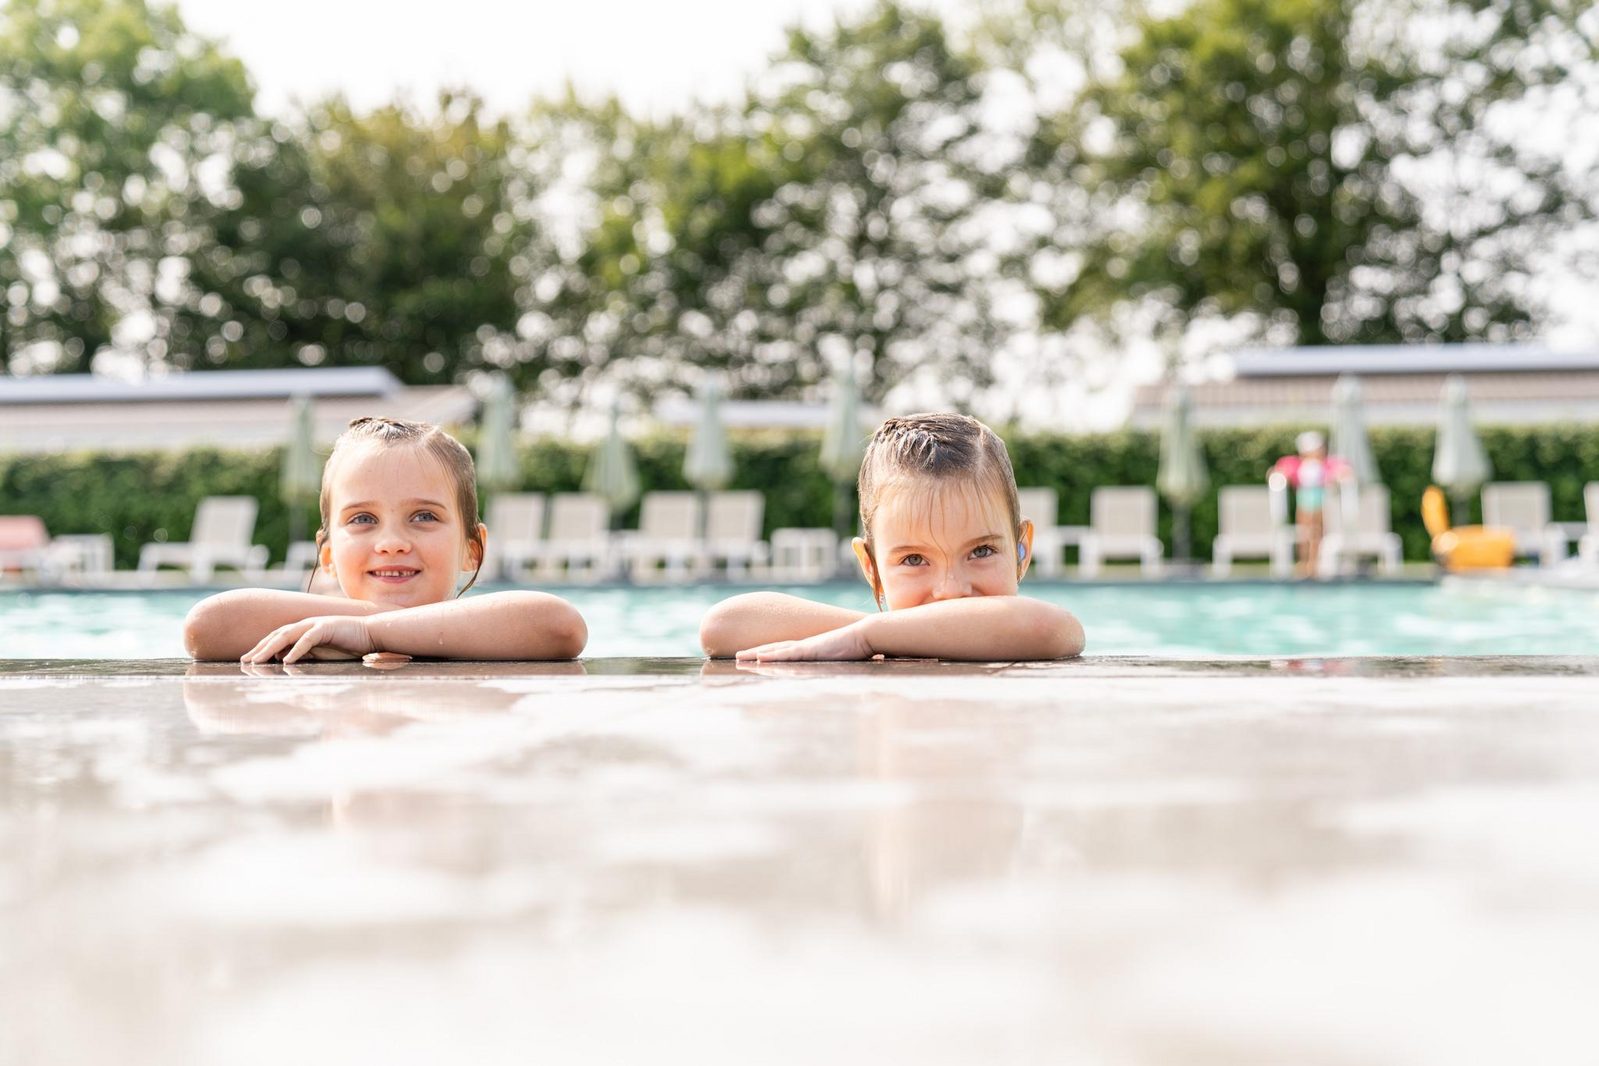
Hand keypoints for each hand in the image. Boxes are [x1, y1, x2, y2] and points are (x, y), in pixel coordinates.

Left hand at [242, 615, 377, 664]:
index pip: (277, 637)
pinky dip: (296, 650)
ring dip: (270, 648)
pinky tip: (286, 660)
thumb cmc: (348, 644)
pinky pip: (306, 640)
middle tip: (245, 660)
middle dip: (259, 648)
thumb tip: (284, 659)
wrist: (371, 634)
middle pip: (276, 635)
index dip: (262, 647)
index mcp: (304, 629)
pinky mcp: (326, 628)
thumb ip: (304, 653)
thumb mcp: (321, 651)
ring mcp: (315, 624)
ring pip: (286, 635)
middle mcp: (305, 624)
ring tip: (258, 660)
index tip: (249, 659)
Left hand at [735, 621, 872, 662]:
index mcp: (810, 650)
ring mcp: (807, 647)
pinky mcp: (812, 650)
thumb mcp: (842, 659)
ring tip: (739, 657)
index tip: (752, 657)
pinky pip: (788, 654)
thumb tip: (838, 672)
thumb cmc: (859, 648)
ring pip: (776, 651)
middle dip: (754, 653)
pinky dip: (773, 655)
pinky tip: (760, 657)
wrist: (868, 634)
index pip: (783, 652)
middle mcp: (804, 646)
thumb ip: (836, 664)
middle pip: (774, 649)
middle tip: (736, 657)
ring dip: (756, 654)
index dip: (767, 654)